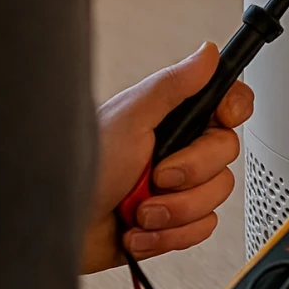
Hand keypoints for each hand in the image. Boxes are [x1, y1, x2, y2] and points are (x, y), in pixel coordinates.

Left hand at [82, 42, 252, 273]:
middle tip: (156, 175)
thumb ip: (173, 85)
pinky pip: (200, 230)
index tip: (225, 118)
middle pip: (226, 154)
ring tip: (138, 210)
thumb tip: (208, 53)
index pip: (225, 102)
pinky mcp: (172, 224)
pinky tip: (137, 231)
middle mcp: (177, 149)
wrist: (55, 228)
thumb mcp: (130, 118)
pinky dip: (168, 236)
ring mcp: (175, 188)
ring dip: (175, 211)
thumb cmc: (78, 167)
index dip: (234, 109)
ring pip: (215, 198)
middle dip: (190, 174)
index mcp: (170, 117)